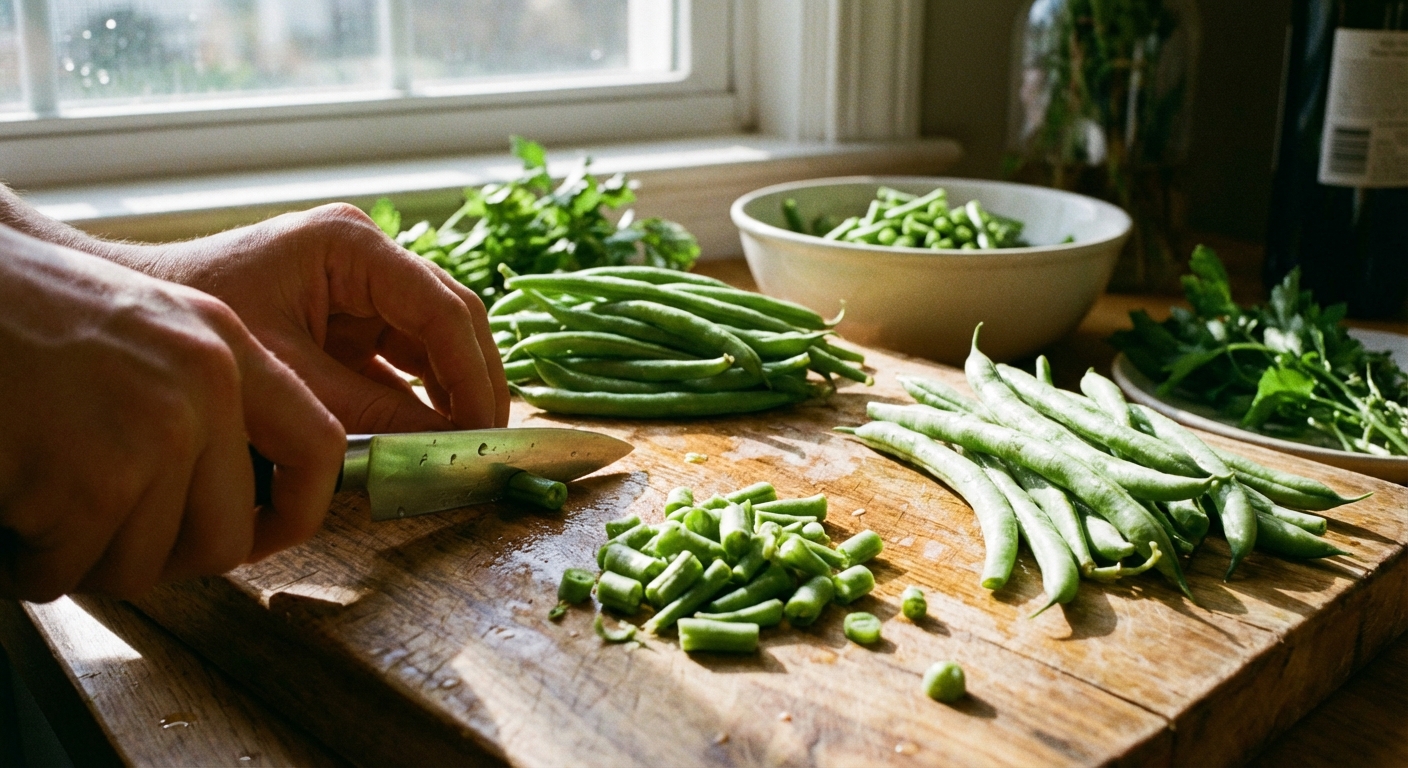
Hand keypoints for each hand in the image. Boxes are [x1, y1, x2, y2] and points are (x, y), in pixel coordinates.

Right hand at [0, 228, 344, 600]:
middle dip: (157, 555)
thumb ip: (203, 394)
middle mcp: (204, 387)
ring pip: (142, 564)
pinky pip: (69, 571)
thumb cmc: (17, 312)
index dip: (297, 513)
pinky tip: (6, 507)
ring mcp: (154, 433)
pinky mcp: (93, 481)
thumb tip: (245, 499)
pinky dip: (27, 561)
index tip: (261, 534)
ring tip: (36, 498)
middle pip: (223, 539)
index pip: (319, 447)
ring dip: (79, 555)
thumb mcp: (145, 323)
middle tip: (94, 528)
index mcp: (225, 346)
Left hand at [133, 204, 508, 432]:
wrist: (135, 325)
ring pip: (436, 339)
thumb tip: (443, 446)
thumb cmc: (198, 335)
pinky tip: (432, 435)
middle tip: (488, 444)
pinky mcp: (350, 317)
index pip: (441, 309)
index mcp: (351, 245)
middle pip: (451, 319)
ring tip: (466, 445)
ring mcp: (361, 284)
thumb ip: (371, 411)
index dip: (472, 373)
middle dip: (474, 382)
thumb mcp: (289, 378)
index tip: (485, 430)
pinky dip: (420, 396)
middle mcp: (367, 255)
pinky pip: (403, 357)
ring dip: (452, 391)